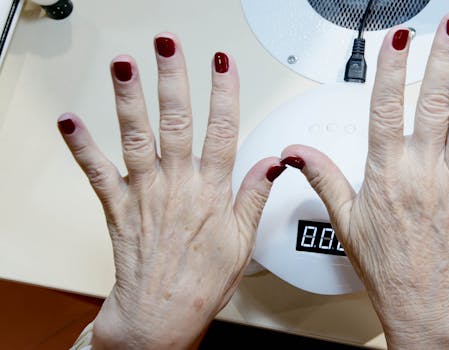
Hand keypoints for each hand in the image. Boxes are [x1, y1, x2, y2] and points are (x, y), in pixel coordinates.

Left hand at [57, 33, 285, 348]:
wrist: (160, 316)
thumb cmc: (201, 282)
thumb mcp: (242, 242)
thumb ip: (254, 197)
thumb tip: (273, 164)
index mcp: (211, 193)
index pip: (222, 132)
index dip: (223, 94)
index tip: (223, 64)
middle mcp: (177, 187)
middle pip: (176, 123)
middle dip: (172, 79)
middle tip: (168, 46)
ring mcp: (145, 194)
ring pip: (137, 137)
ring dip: (129, 99)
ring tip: (125, 66)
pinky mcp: (117, 207)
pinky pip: (96, 173)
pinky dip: (81, 147)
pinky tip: (71, 121)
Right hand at [281, 14, 448, 348]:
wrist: (421, 301)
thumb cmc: (385, 265)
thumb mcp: (345, 220)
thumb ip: (322, 178)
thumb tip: (296, 153)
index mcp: (386, 173)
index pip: (385, 109)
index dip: (391, 70)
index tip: (397, 40)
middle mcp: (422, 171)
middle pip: (432, 103)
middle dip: (442, 58)